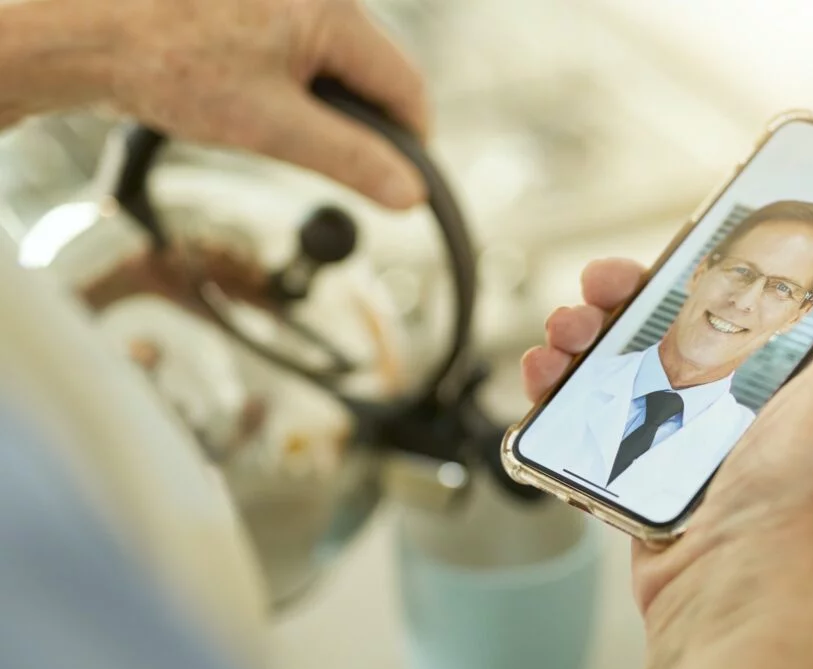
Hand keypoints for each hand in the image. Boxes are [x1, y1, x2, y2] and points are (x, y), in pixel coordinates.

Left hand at [106, 0, 427, 207]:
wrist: (87, 35)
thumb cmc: (166, 65)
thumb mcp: (272, 126)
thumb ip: (351, 160)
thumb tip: (407, 191)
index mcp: (331, 9)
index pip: (405, 84)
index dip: (411, 142)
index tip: (402, 183)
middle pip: (374, 72)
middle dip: (362, 123)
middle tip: (332, 164)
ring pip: (338, 65)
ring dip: (325, 106)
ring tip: (275, 125)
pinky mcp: (262, 5)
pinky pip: (304, 50)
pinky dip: (297, 86)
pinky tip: (257, 100)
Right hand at [522, 217, 812, 668]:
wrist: (732, 591)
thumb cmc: (802, 502)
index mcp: (783, 370)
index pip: (737, 290)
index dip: (699, 258)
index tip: (671, 243)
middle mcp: (729, 395)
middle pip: (661, 318)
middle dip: (621, 292)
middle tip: (599, 287)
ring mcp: (676, 429)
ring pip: (615, 358)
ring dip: (579, 333)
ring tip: (564, 335)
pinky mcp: (632, 460)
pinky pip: (586, 411)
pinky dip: (557, 388)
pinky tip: (546, 379)